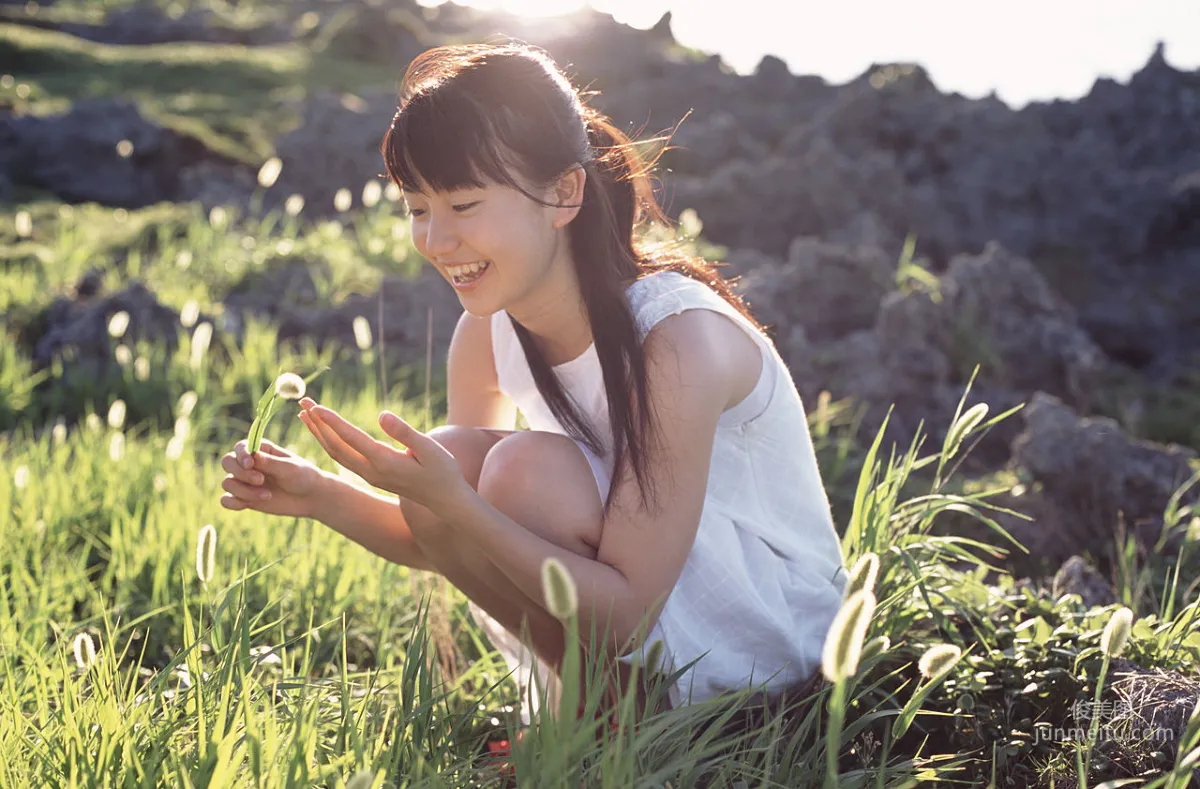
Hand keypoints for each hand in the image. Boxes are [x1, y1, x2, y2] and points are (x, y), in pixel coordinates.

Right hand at [219, 438, 327, 517]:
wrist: (310, 498)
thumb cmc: (303, 477)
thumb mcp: (289, 468)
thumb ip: (269, 463)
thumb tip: (251, 455)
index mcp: (261, 450)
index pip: (240, 447)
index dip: (241, 455)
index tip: (250, 464)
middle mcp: (249, 463)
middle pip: (227, 462)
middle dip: (241, 473)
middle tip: (261, 480)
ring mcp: (245, 481)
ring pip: (227, 483)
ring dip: (244, 491)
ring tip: (267, 495)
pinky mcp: (244, 497)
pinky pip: (226, 500)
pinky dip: (233, 503)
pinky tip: (247, 505)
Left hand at [297, 397, 467, 515]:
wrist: (445, 500)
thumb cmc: (442, 471)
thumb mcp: (429, 449)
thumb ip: (405, 433)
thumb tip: (382, 415)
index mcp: (385, 462)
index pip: (352, 439)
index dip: (332, 422)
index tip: (316, 406)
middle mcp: (371, 471)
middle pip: (336, 446)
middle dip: (318, 423)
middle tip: (303, 401)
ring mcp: (369, 476)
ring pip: (336, 453)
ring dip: (319, 433)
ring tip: (304, 414)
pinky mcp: (371, 476)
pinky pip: (343, 458)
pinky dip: (329, 443)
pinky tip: (324, 432)